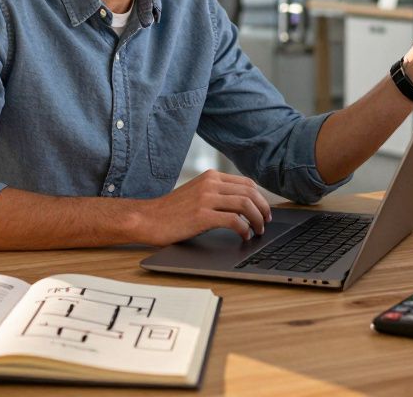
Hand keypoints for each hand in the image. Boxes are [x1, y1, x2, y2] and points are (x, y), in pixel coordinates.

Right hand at [134, 169, 272, 244]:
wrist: (148, 219)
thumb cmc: (171, 211)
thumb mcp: (196, 193)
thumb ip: (216, 193)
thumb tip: (243, 205)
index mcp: (210, 176)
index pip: (247, 183)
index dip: (260, 198)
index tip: (264, 211)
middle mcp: (210, 184)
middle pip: (250, 192)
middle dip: (263, 209)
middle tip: (265, 223)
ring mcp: (206, 198)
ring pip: (245, 204)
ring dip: (257, 220)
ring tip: (258, 231)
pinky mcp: (202, 215)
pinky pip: (234, 220)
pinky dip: (244, 229)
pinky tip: (243, 236)